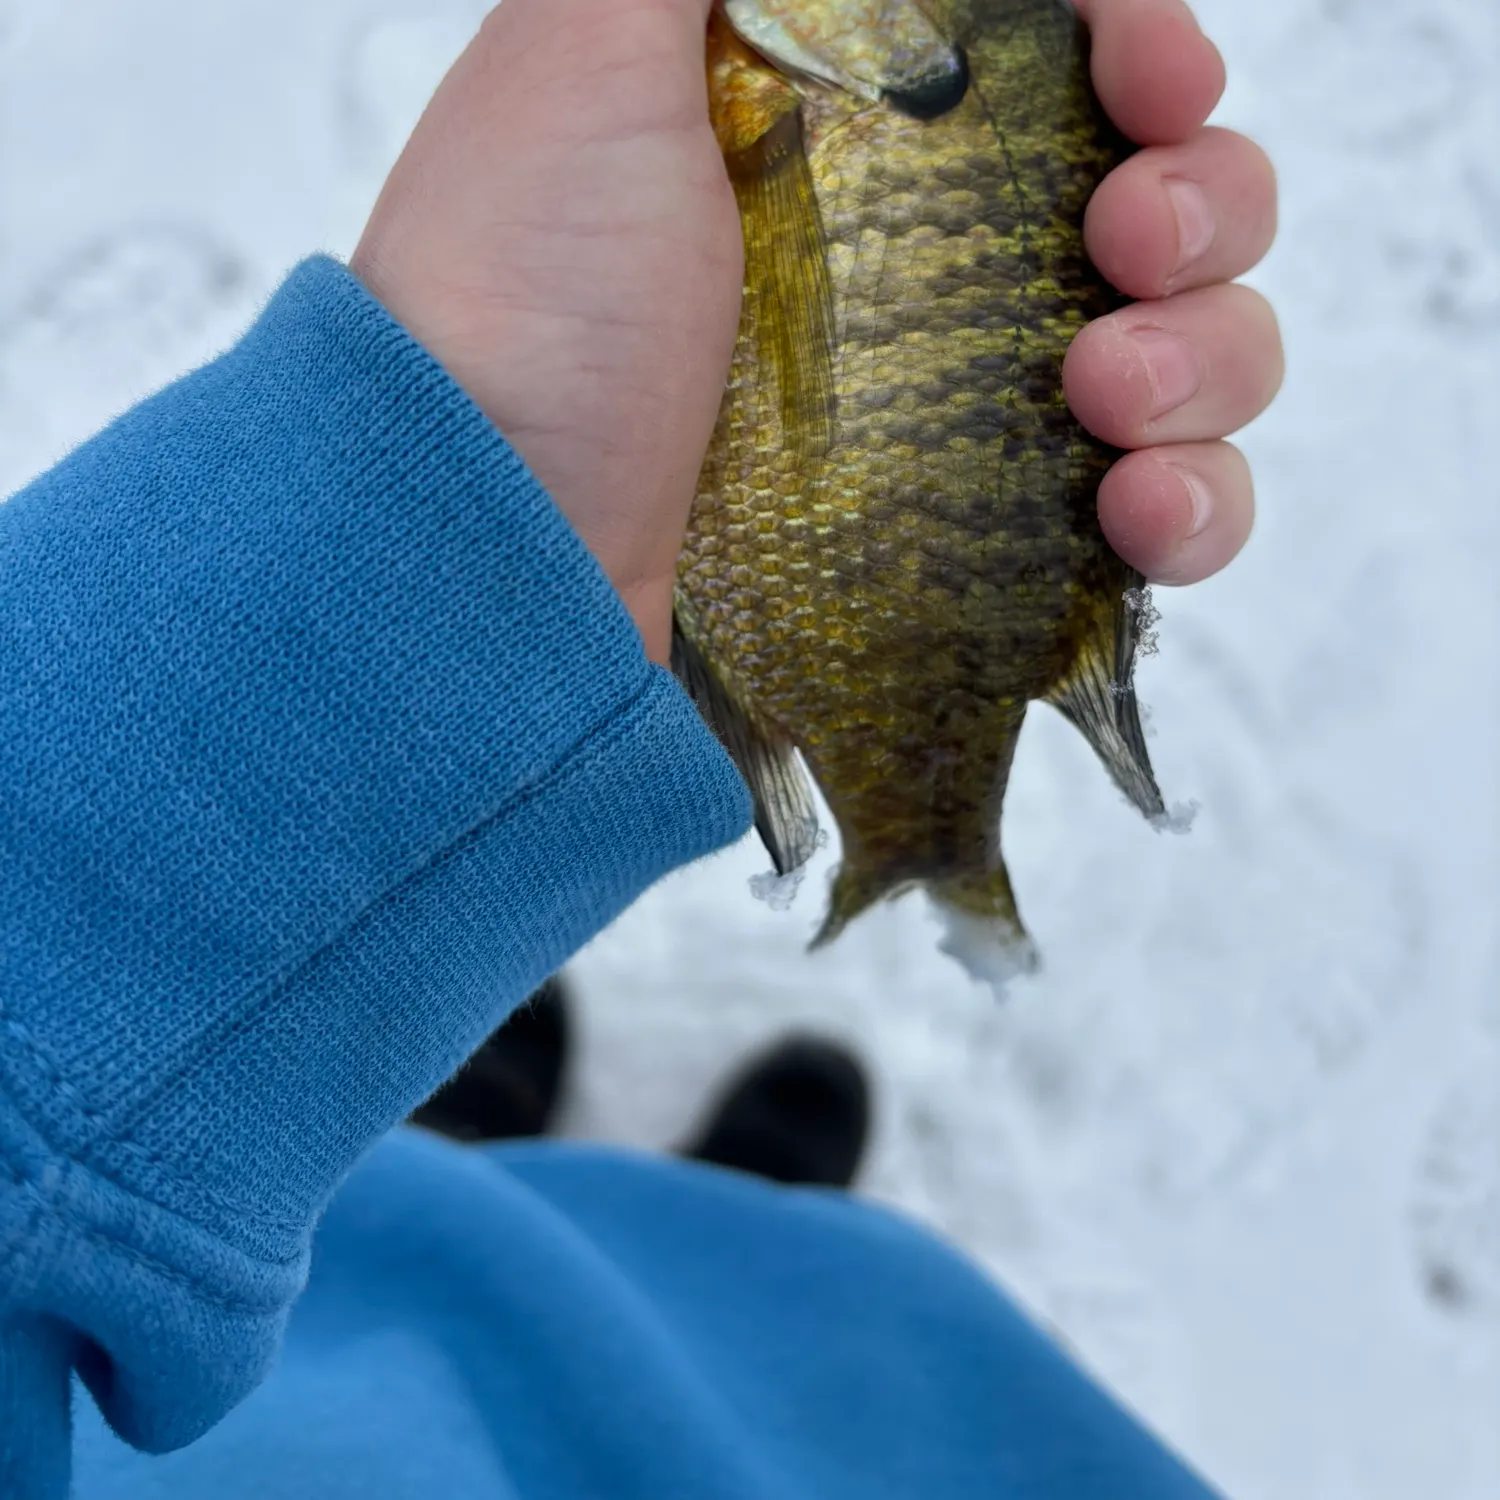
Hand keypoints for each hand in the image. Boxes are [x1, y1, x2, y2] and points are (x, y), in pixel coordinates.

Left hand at [353, 0, 1278, 666]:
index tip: (1147, 77)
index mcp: (860, 147)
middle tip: (1126, 254)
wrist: (480, 559)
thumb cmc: (516, 304)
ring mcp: (949, 427)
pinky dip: (1193, 512)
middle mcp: (920, 280)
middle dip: (1199, 212)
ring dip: (1211, 364)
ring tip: (1113, 397)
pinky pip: (1149, 526)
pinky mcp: (964, 561)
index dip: (1142, 57)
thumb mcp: (589, 49)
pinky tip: (1142, 514)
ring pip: (1189, 366)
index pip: (1067, 78)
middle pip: (1160, 213)